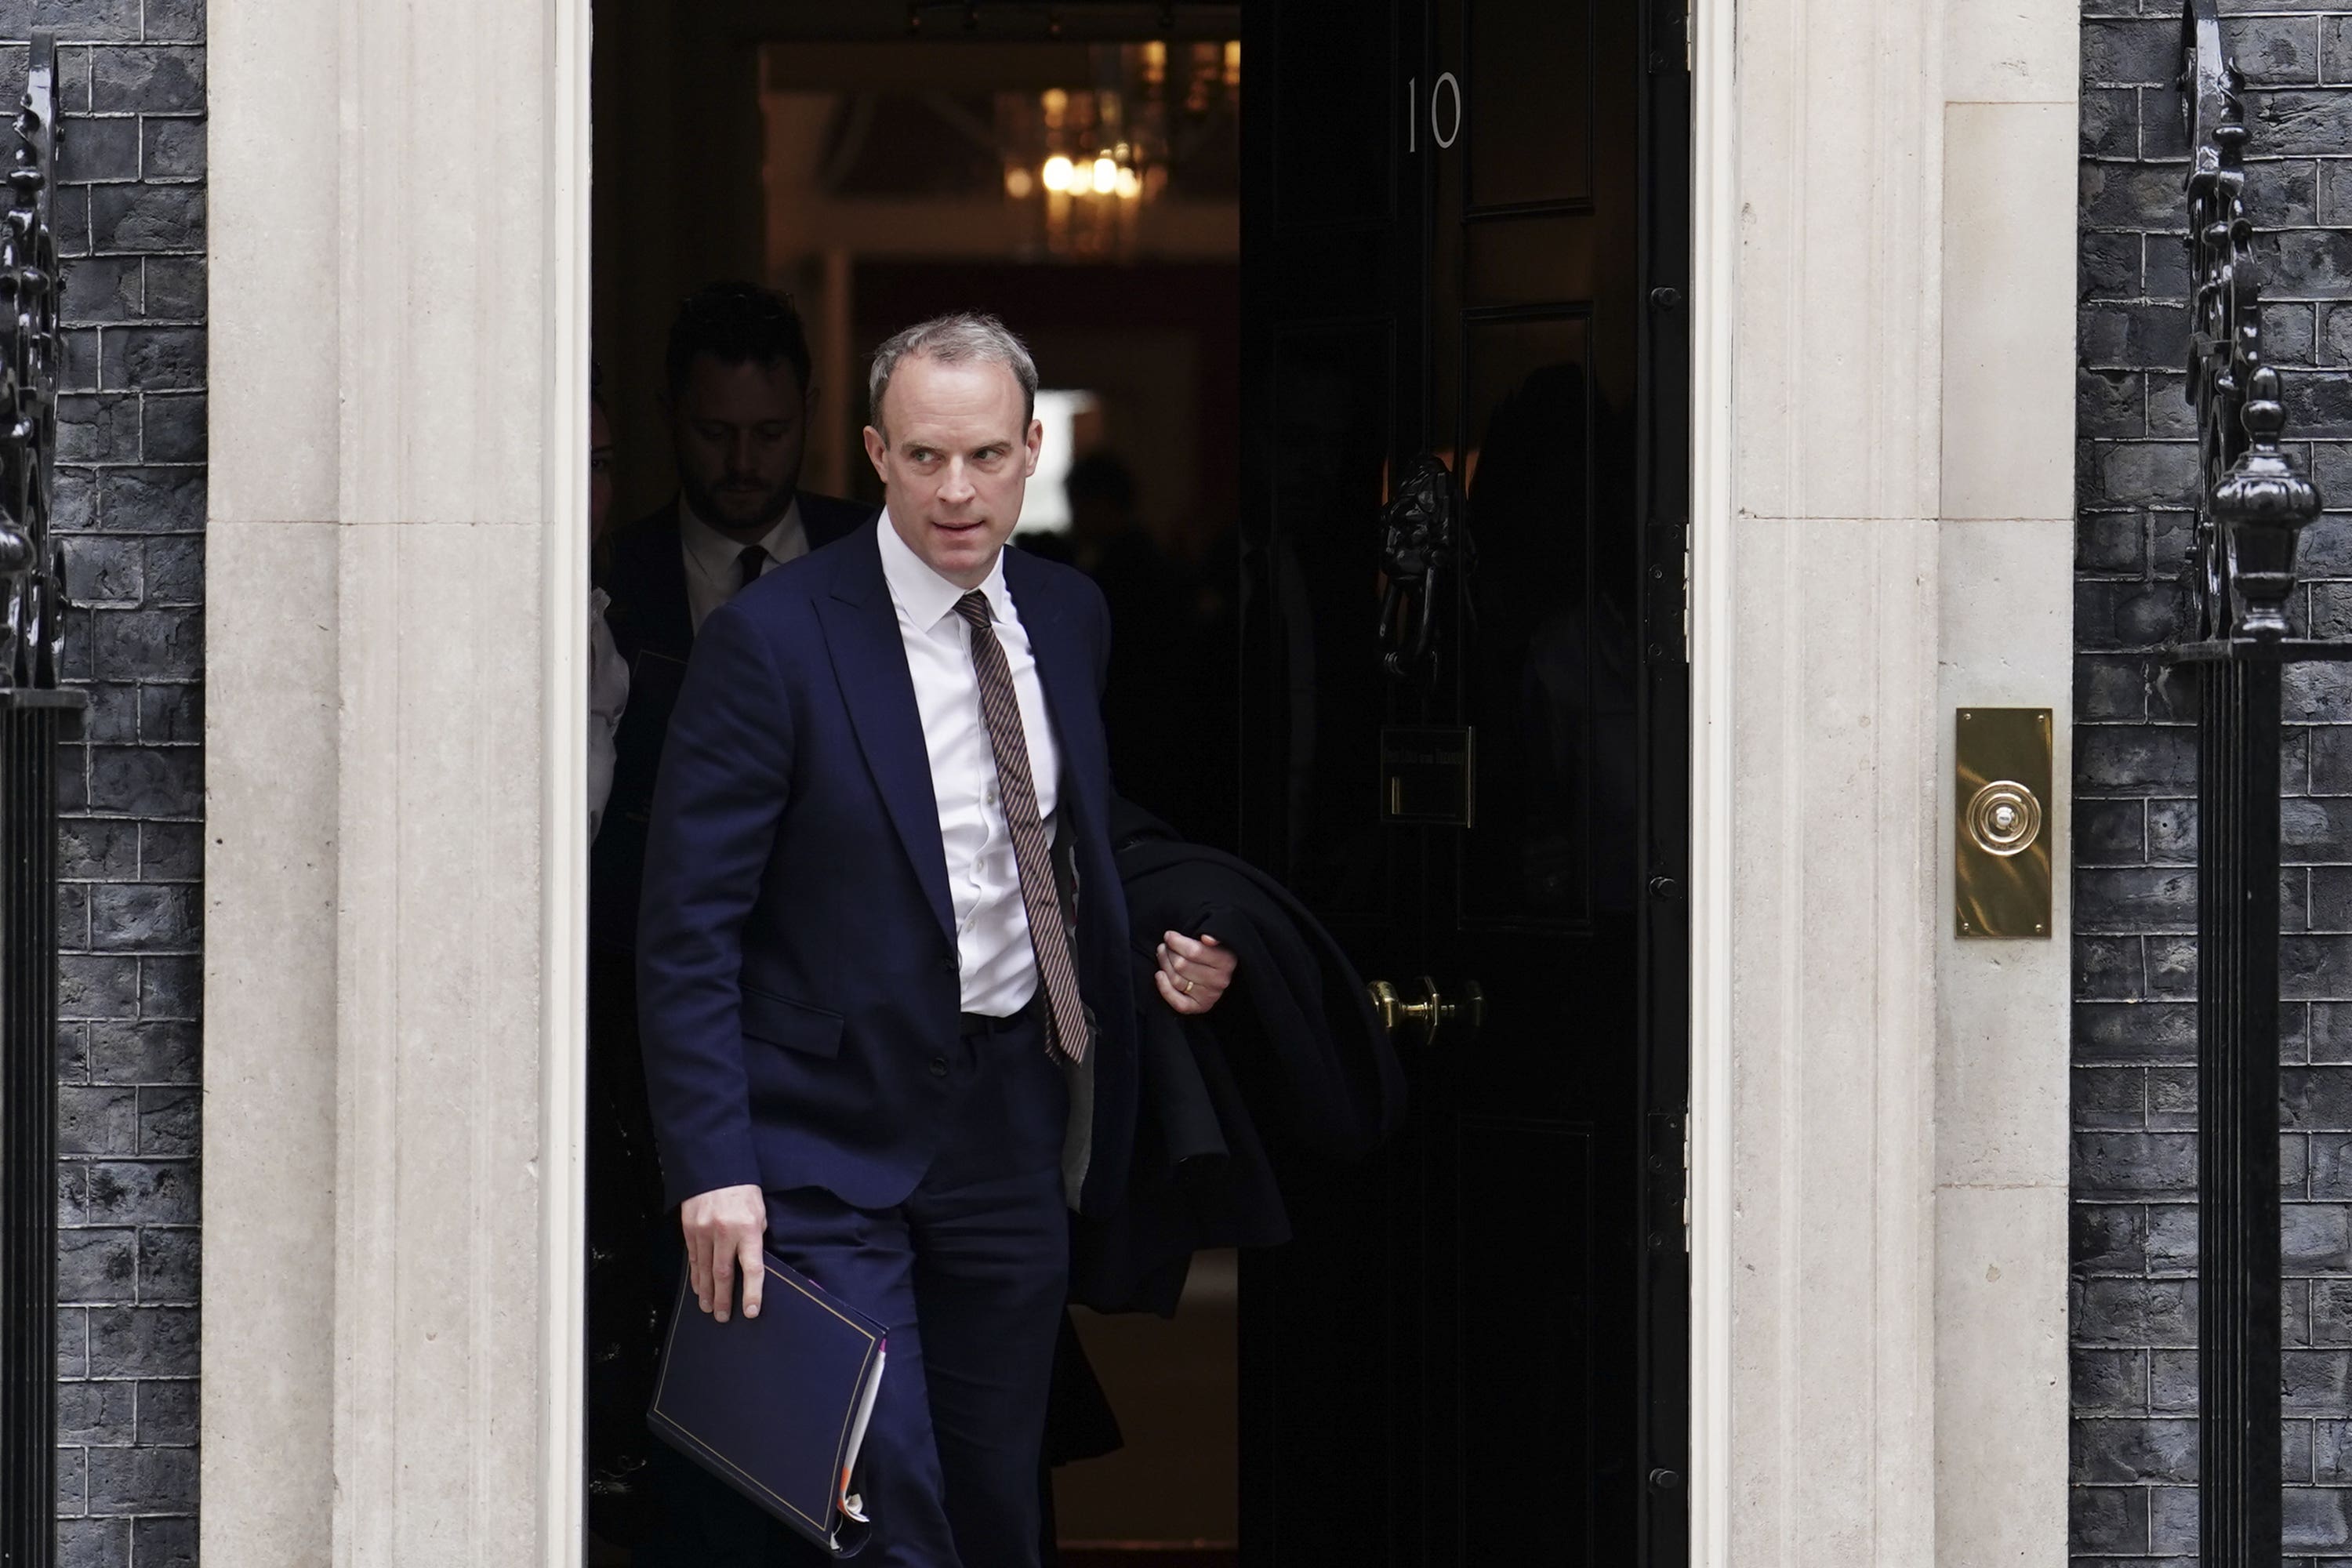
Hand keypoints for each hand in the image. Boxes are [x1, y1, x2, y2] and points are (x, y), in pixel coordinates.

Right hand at [680, 1183, 766, 1322]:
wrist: (716, 1169)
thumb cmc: (744, 1194)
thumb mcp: (760, 1214)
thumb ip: (756, 1239)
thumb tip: (753, 1267)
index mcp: (748, 1229)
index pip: (752, 1268)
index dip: (751, 1292)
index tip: (750, 1311)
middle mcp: (725, 1233)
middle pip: (723, 1274)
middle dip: (723, 1299)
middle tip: (722, 1317)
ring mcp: (704, 1232)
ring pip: (705, 1269)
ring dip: (706, 1292)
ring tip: (707, 1308)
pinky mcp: (690, 1229)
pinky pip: (693, 1258)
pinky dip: (695, 1276)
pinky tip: (697, 1288)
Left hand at [1156, 930, 1236, 1015]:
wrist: (1220, 973)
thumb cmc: (1213, 952)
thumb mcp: (1217, 940)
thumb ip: (1213, 935)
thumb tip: (1207, 938)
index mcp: (1226, 961)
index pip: (1194, 952)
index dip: (1176, 942)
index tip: (1169, 936)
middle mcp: (1219, 980)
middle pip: (1181, 965)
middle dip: (1168, 952)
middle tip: (1164, 945)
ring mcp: (1209, 996)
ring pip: (1176, 980)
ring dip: (1164, 965)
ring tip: (1162, 955)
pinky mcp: (1199, 1007)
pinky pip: (1178, 1002)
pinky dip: (1164, 988)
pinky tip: (1159, 975)